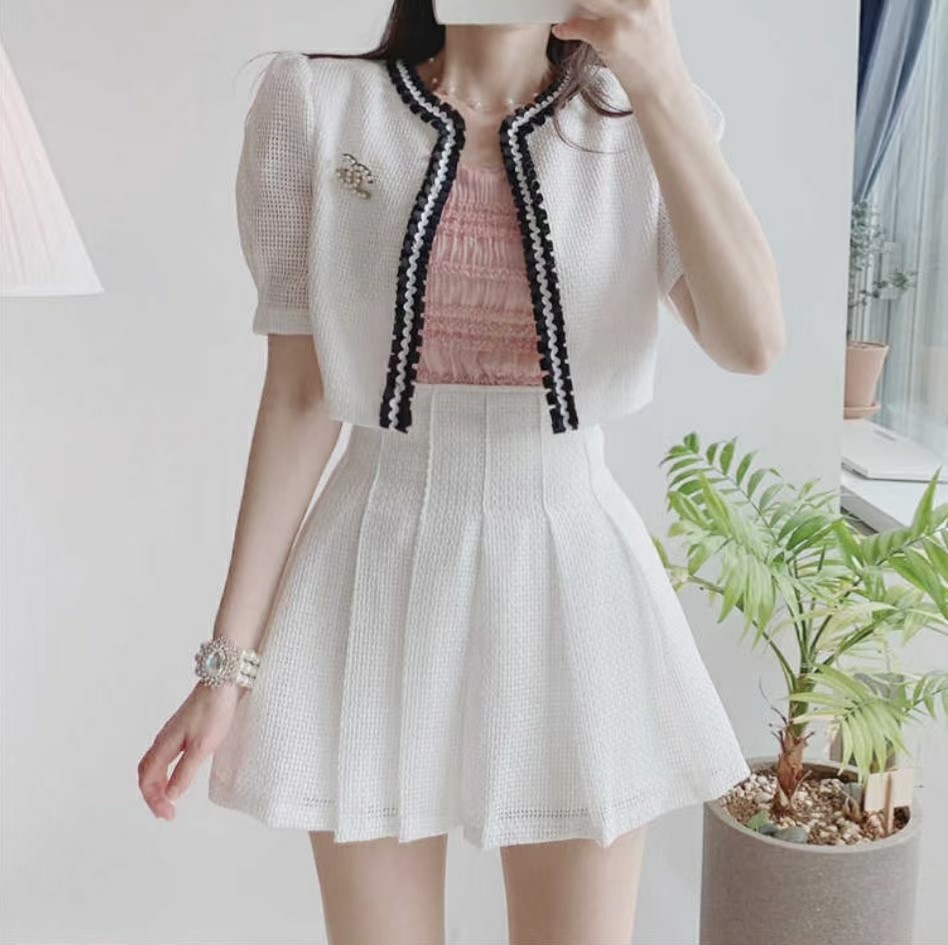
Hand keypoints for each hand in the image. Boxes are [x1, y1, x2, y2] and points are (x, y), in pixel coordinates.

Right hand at [137, 682, 242, 819]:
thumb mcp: (202, 747)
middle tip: (166, 812)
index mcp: (163, 745)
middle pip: (146, 772)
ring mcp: (172, 733)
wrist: (223, 680)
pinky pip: (166, 756)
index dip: (154, 801)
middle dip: (152, 795)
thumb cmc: (213, 711)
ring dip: (158, 784)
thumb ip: (185, 772)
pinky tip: (180, 774)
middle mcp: (163, 739)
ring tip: (170, 799)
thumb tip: (170, 795)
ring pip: (155, 763)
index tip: (169, 815)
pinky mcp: (183, 728)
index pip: (147, 780)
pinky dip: (167, 771)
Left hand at [551, 0, 688, 103]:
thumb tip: (587, 0)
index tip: (590, 1)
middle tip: (579, 3)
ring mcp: (626, 17)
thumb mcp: (648, 12)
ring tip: (568, 6)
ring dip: (574, 2)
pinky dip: (567, 28)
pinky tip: (563, 29)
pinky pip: (577, 25)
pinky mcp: (610, 37)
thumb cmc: (650, 50)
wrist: (658, 84)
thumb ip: (626, 0)